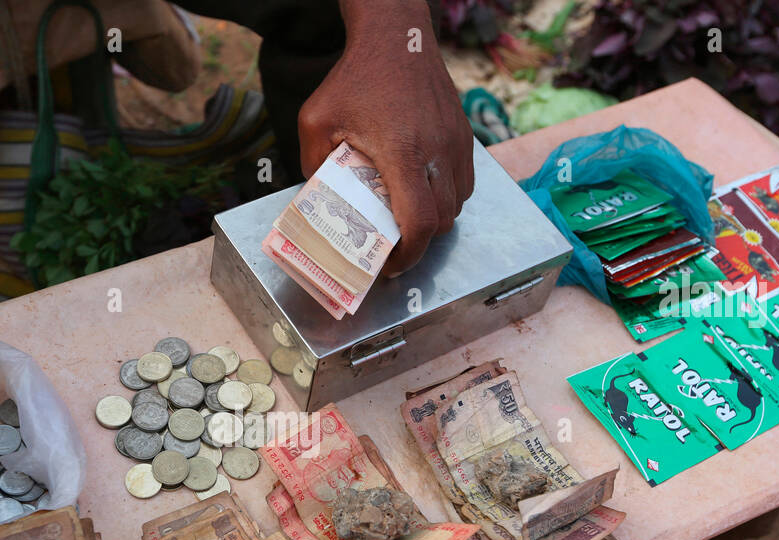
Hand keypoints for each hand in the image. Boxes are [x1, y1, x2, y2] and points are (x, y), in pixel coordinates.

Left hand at [298, 0, 474, 275]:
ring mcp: (456, 143)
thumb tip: (317, 202)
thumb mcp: (316, 120)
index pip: (420, 222)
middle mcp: (437, 151)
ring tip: (407, 219)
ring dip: (435, 220)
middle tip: (394, 246)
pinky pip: (465, 182)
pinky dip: (448, 197)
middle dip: (420, 242)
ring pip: (458, 205)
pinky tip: (423, 191)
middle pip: (442, 221)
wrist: (396, 37)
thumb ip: (313, 164)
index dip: (409, 254)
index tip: (391, 264)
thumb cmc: (354, 78)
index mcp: (402, 153)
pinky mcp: (464, 135)